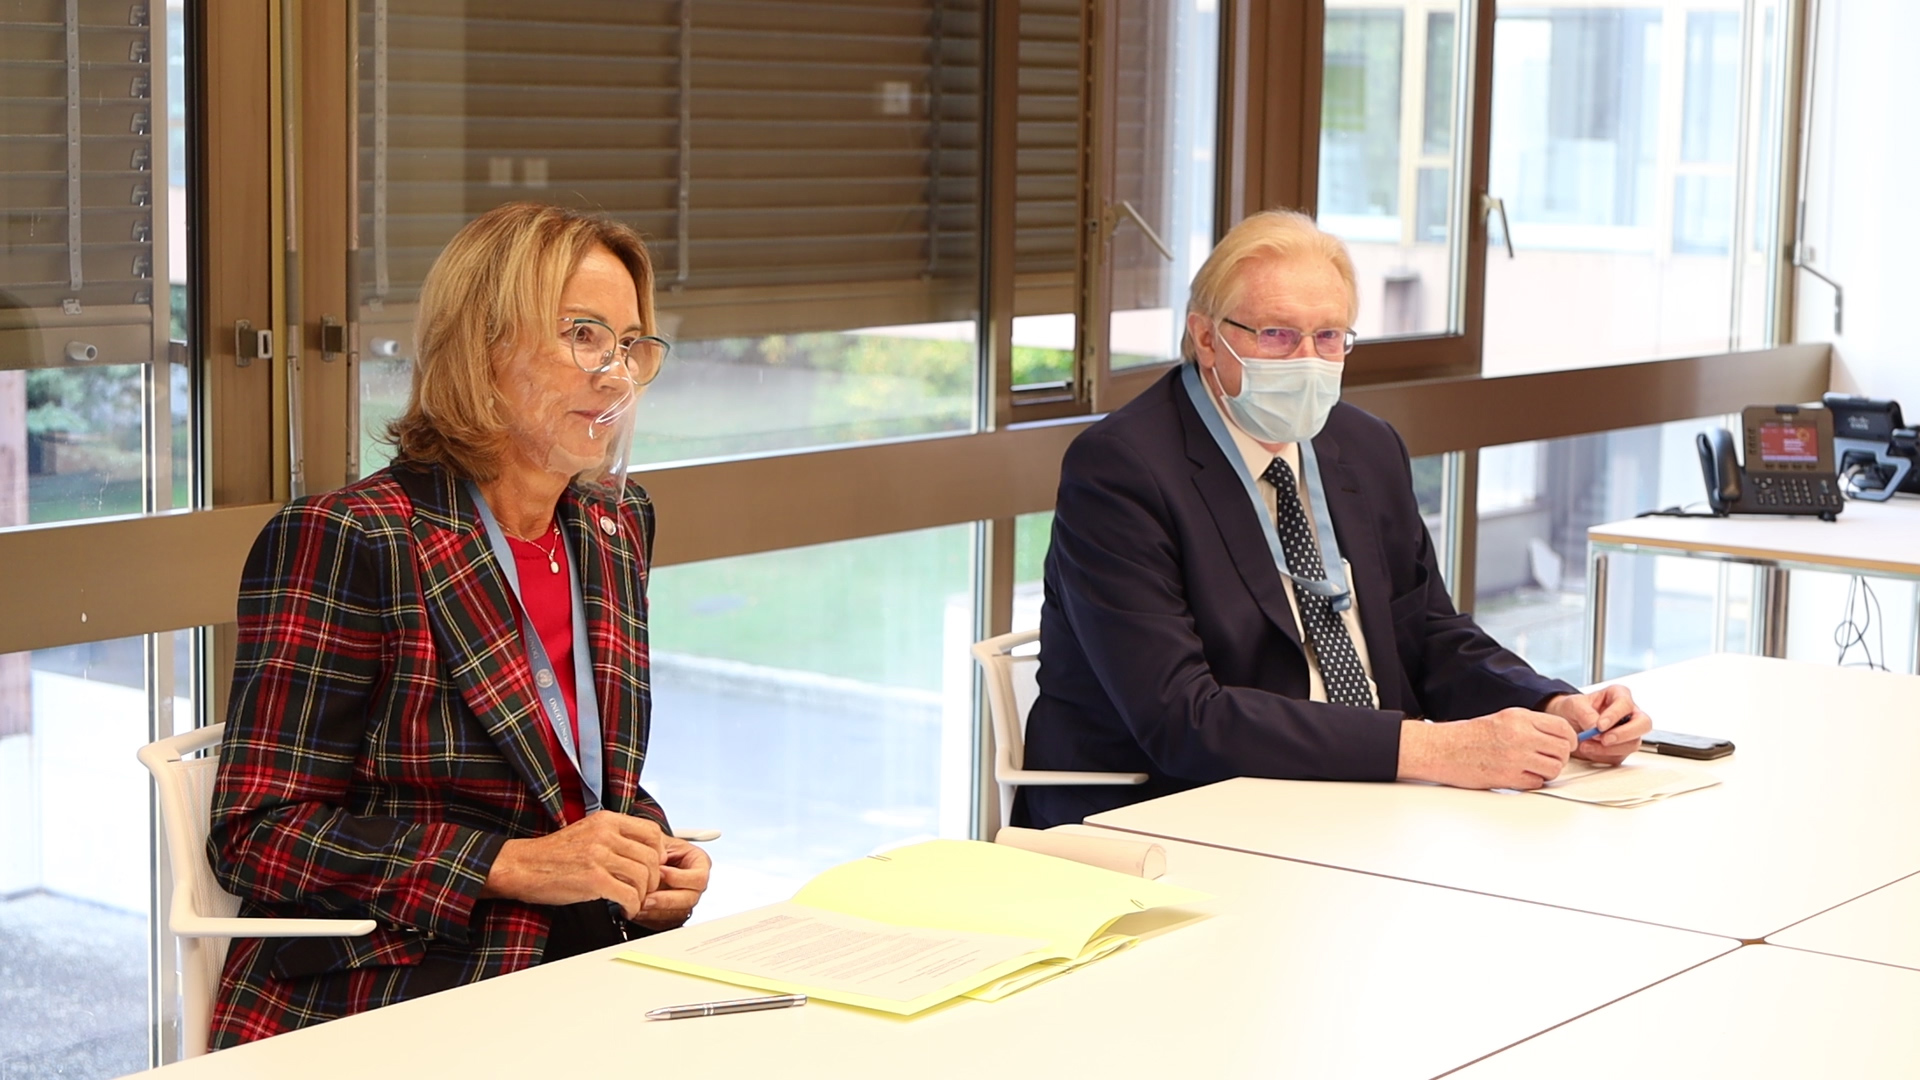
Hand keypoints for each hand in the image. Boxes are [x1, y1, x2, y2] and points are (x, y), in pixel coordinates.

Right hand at [481, 810, 666, 919]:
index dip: (659, 852)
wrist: (522, 866)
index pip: (651, 832)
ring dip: (643, 894)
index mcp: (606, 820)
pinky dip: (632, 906)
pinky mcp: (594, 880)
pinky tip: (624, 909)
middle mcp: (605, 834)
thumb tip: (646, 851)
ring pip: (643, 876)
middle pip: (651, 857)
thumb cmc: (554, 854)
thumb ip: (615, 837)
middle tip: (645, 890)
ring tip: (633, 901)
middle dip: (653, 878)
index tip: (654, 866)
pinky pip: (628, 894)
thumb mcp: (587, 832)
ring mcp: (599, 856)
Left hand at [633, 837, 710, 930]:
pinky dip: (650, 919)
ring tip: (638, 905)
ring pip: (678, 914)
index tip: (660, 872)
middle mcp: (695, 886)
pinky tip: (637, 910)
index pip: (699, 878)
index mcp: (699, 864)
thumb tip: (659, 858)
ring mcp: (684, 902)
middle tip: (646, 898)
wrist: (644, 858)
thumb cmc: (655, 847)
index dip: (679, 878)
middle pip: (690, 899)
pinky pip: (665, 923)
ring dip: (656, 912)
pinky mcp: (672, 914)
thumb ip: (661, 847)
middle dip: (666, 900)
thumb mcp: (659, 840)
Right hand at [1398, 708, 1577, 789]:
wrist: (1442, 749)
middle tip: (1548, 758)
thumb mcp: (1502, 719)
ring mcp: (1515, 757)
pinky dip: (1532, 782)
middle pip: (1562, 750)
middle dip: (1559, 757)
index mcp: (1519, 717)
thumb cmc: (1467, 736)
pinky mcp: (1508, 777)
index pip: (1562, 727)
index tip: (1567, 744)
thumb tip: (1557, 737)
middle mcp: (1520, 735)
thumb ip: (1530, 726)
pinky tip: (1519, 775)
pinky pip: (1536, 783)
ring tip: (1532, 768)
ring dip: (1547, 771)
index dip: (1569, 738)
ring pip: (1554, 768)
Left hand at [1542, 685, 1650, 765]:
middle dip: (1625, 734)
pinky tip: (1589, 749)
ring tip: (1586, 744)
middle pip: (1643, 724)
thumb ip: (1585, 713)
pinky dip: (1603, 755)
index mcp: (1619, 695)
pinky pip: (1619, 755)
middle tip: (1605, 739)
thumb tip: (1595, 727)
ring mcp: (1628, 732)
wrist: (1567, 724)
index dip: (1615, 715)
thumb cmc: (1574, 709)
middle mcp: (1628, 713)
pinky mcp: (1622, 748)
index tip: (1600, 725)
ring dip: (1609, 748)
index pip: (1626, 704)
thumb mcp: (1573, 705)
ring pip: (1632, 743)